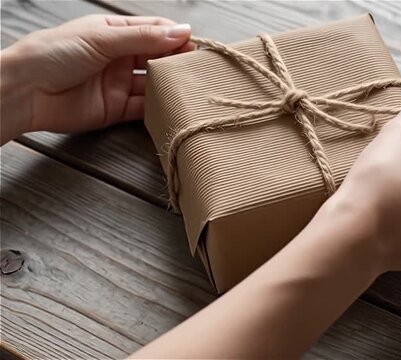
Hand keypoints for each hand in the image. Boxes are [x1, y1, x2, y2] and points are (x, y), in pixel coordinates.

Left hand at [1, 15, 192, 142]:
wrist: (24, 91)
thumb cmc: (52, 54)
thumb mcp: (101, 38)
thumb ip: (144, 37)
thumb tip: (181, 31)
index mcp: (113, 33)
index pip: (153, 31)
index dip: (175, 36)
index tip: (195, 45)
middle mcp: (118, 57)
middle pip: (157, 58)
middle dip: (177, 62)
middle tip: (198, 69)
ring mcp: (117, 84)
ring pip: (153, 84)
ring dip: (170, 86)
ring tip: (190, 88)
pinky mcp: (115, 109)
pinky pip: (143, 109)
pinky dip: (158, 109)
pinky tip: (172, 107)